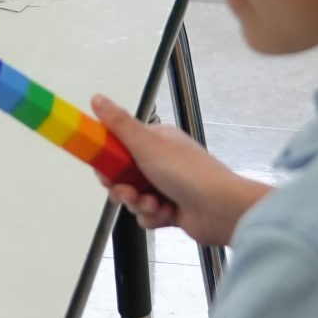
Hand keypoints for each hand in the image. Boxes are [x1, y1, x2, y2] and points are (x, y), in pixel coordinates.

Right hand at [92, 93, 268, 247]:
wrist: (218, 209)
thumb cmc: (191, 173)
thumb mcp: (146, 143)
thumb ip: (119, 123)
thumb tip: (99, 100)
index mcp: (156, 141)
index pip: (119, 146)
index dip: (107, 159)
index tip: (103, 167)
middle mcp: (160, 162)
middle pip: (122, 175)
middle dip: (121, 187)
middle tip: (128, 189)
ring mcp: (165, 186)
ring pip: (132, 198)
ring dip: (138, 204)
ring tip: (152, 202)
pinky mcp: (169, 209)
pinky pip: (146, 215)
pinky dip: (152, 216)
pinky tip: (165, 212)